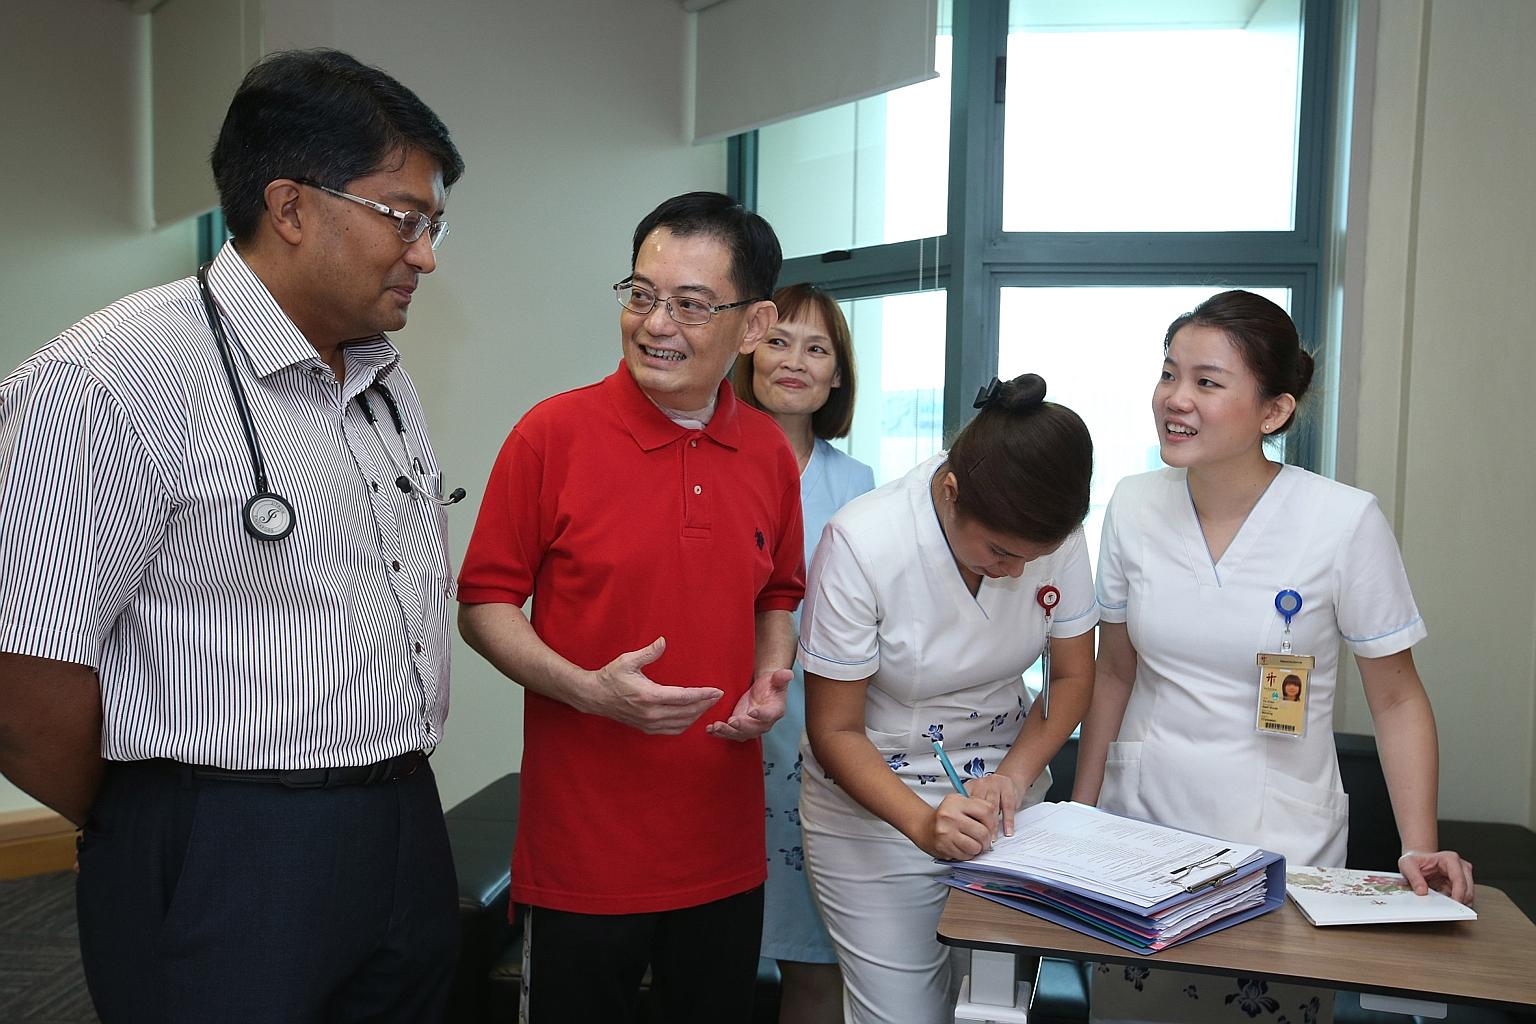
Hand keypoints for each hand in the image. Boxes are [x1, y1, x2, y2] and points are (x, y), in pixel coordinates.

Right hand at [586, 637, 723, 734]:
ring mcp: (649, 723)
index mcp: (649, 696)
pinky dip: (685, 724)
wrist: (594, 696)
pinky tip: (691, 716)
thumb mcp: (628, 660)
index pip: (683, 697)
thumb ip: (648, 652)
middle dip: (705, 704)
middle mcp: (651, 713)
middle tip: (717, 696)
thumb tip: (663, 641)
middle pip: (687, 712)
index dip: (703, 695)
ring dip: (697, 715)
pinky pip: (672, 730)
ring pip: (681, 723)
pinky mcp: (646, 728)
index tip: (717, 691)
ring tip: (707, 704)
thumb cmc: (611, 676)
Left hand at [706, 668, 791, 740]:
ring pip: (739, 734)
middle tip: (731, 721)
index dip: (761, 715)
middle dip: (741, 726)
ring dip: (727, 732)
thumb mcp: (776, 678)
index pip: (769, 716)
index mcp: (775, 711)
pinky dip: (719, 733)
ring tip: (715, 726)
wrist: (764, 689)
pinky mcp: (739, 728)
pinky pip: (730, 733)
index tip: (752, 712)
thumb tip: (788, 673)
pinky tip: (709, 729)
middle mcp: (763, 723)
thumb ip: (781, 677)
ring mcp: (751, 727)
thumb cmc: (771, 684)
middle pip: (752, 729)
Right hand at [923, 792, 1001, 860]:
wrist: (924, 827)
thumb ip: (979, 808)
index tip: (991, 827)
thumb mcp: (960, 803)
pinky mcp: (943, 846)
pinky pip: (965, 855)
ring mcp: (946, 832)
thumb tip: (995, 825)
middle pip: (983, 832)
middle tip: (984, 840)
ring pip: (975, 847)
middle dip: (987, 840)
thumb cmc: (946, 816)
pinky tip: (963, 848)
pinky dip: (968, 854)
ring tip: (973, 844)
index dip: (993, 822)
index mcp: (956, 801)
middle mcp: (950, 815)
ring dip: (978, 849)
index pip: (987, 811)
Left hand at [964, 773, 1022, 837]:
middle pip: (977, 807)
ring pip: (992, 808)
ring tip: (992, 839)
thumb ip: (969, 811)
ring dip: (993, 826)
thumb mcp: (977, 798)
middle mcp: (980, 784)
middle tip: (981, 841)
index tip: (967, 836)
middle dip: (980, 826)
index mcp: (968, 787)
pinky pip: (1008, 807)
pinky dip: (1008, 821)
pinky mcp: (1008, 789)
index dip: (966, 823)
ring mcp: (994, 785)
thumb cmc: (990, 792)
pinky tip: (1007, 831)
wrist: (1010, 777)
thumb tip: (965, 833)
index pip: (964, 806)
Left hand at [1399, 849, 1474, 904]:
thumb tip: (1422, 891)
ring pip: (1468, 896)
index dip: (1458, 893)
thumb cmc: (1414, 860)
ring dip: (1456, 903)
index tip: (1453, 904)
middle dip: (1459, 900)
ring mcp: (1463, 876)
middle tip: (1445, 908)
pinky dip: (1454, 903)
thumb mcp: (1407, 864)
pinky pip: (1463, 899)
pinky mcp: (1461, 886)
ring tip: (1440, 902)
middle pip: (1468, 889)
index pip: (1459, 879)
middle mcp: (1460, 867)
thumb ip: (1413, 877)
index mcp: (1450, 859)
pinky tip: (1443, 902)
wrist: (1416, 861)